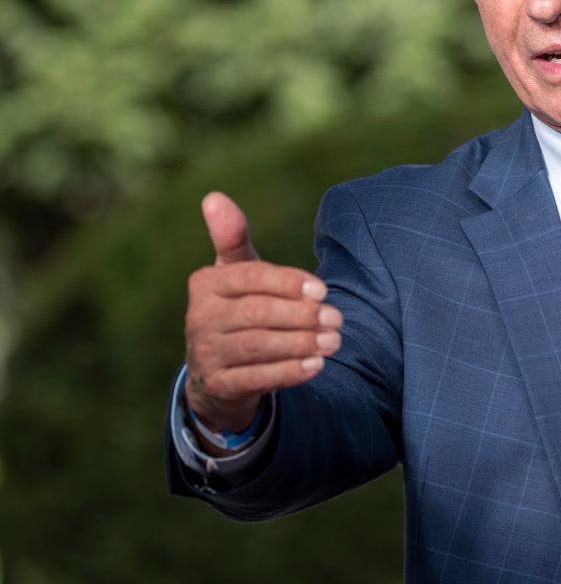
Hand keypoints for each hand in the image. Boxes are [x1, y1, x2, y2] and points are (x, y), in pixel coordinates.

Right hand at [183, 192, 341, 445]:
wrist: (218, 375)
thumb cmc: (237, 309)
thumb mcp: (236, 273)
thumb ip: (233, 238)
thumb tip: (214, 196)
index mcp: (206, 284)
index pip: (250, 277)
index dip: (288, 283)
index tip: (323, 290)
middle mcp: (200, 318)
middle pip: (256, 314)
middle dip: (301, 316)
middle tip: (338, 319)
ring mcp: (205, 354)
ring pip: (258, 347)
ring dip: (300, 344)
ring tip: (335, 341)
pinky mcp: (218, 386)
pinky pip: (255, 378)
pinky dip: (288, 372)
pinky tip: (316, 366)